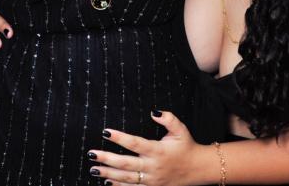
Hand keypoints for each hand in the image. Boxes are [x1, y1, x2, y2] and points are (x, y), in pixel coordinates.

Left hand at [88, 111, 204, 185]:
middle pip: (125, 163)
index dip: (119, 138)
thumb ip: (168, 118)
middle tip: (91, 153)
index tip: (105, 132)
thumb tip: (153, 111)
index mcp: (158, 150)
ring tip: (93, 168)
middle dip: (106, 158)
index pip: (134, 143)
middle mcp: (152, 167)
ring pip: (126, 178)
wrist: (197, 169)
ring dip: (108, 173)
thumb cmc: (187, 146)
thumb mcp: (180, 129)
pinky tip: (107, 181)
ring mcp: (151, 180)